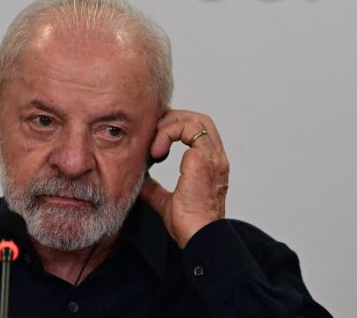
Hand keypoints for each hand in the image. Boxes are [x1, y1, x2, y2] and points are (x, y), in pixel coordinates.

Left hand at [139, 109, 229, 248]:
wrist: (198, 236)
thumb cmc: (189, 225)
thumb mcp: (166, 201)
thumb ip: (154, 187)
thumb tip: (140, 180)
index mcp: (211, 165)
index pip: (199, 131)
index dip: (177, 127)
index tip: (156, 139)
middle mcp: (216, 158)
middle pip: (200, 120)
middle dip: (174, 119)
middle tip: (153, 132)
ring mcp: (212, 157)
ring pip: (196, 120)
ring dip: (170, 125)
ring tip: (155, 144)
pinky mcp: (204, 158)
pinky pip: (188, 129)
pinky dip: (168, 133)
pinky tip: (156, 152)